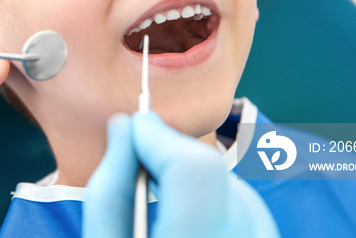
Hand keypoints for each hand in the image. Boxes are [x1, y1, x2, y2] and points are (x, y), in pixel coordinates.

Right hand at [84, 111, 278, 237]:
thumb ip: (110, 188)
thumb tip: (124, 127)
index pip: (194, 167)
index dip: (160, 137)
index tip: (134, 127)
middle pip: (212, 170)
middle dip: (172, 156)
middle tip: (140, 172)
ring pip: (231, 183)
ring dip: (193, 180)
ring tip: (165, 213)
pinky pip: (245, 205)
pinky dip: (215, 201)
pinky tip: (191, 229)